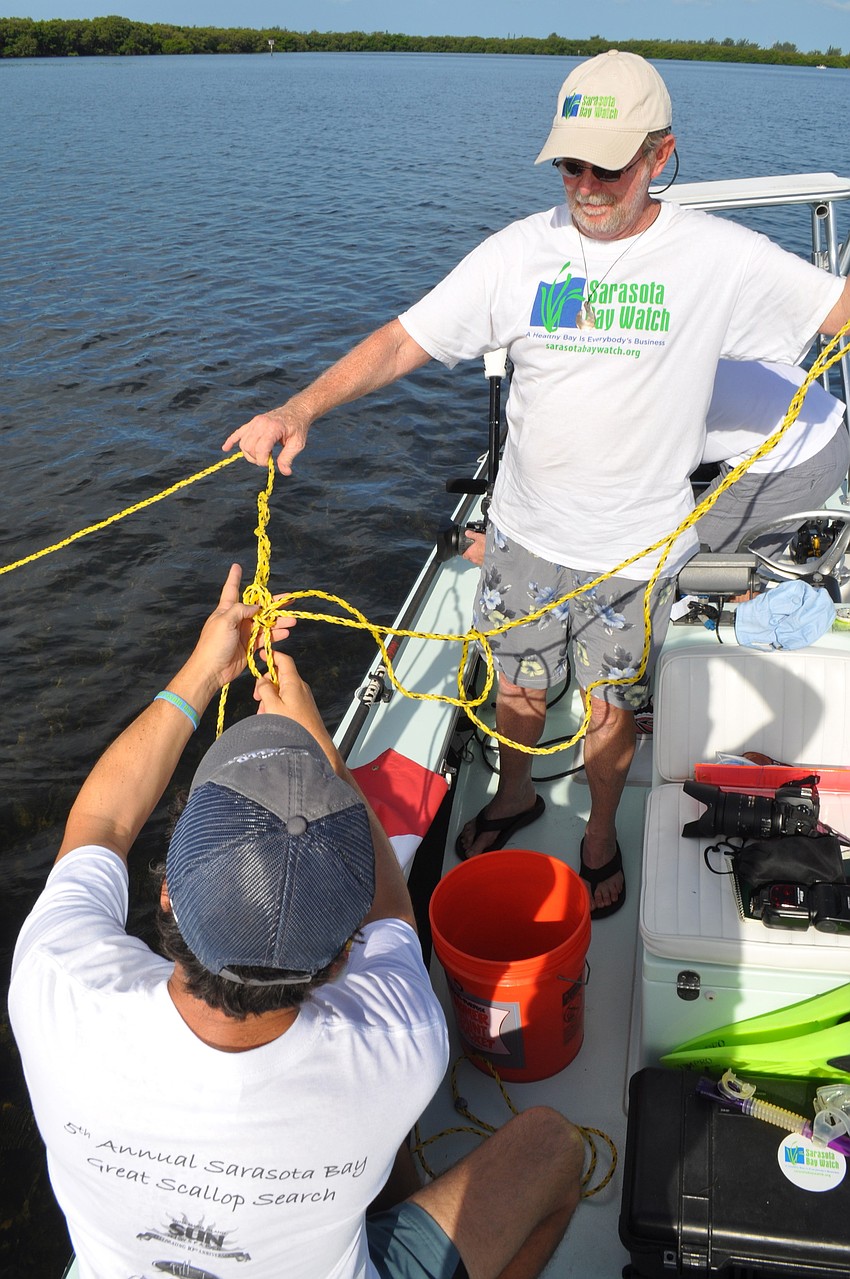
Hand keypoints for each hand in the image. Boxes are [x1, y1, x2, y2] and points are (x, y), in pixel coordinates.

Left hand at [188, 565, 295, 691]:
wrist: (211, 671)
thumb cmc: (213, 644)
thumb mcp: (225, 621)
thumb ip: (241, 610)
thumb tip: (256, 607)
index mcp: (227, 610)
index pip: (231, 589)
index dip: (234, 577)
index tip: (237, 566)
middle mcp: (236, 619)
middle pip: (257, 607)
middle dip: (273, 603)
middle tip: (289, 600)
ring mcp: (244, 633)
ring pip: (264, 623)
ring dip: (278, 621)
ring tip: (292, 620)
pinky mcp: (249, 646)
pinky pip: (265, 637)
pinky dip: (275, 635)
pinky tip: (285, 633)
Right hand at [222, 400, 311, 475]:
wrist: (296, 412)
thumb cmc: (298, 428)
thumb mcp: (297, 444)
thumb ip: (288, 458)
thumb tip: (285, 472)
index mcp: (272, 428)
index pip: (260, 449)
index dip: (263, 461)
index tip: (271, 463)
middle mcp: (261, 423)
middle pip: (249, 447)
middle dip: (256, 458)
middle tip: (268, 460)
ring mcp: (254, 422)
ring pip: (243, 443)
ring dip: (249, 454)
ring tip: (260, 455)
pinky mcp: (252, 423)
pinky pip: (238, 433)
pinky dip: (231, 441)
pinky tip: (225, 448)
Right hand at [253, 652, 338, 767]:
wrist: (313, 743)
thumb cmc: (294, 725)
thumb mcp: (273, 705)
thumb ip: (265, 689)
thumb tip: (262, 680)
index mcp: (293, 682)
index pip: (284, 660)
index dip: (272, 655)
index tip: (262, 654)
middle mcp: (299, 687)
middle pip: (278, 677)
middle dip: (265, 685)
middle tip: (257, 698)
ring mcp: (302, 697)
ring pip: (280, 690)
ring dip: (269, 699)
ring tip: (265, 713)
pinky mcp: (302, 707)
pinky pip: (286, 700)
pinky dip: (276, 706)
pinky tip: (272, 718)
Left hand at [461, 529, 485, 567]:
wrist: (497, 554)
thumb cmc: (487, 546)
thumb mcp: (479, 537)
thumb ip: (472, 535)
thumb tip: (467, 533)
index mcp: (470, 553)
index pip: (464, 555)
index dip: (465, 552)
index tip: (467, 550)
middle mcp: (474, 559)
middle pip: (470, 558)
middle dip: (472, 554)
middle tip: (476, 550)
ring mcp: (480, 563)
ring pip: (477, 561)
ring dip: (478, 557)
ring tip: (483, 552)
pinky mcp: (485, 565)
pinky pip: (483, 563)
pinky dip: (484, 560)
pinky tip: (487, 556)